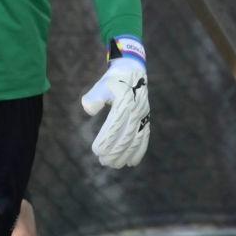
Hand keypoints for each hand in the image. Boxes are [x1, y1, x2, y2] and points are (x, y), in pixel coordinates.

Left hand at [82, 36, 149, 167]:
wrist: (133, 70)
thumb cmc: (113, 79)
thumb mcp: (102, 84)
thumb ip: (94, 96)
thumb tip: (89, 110)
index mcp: (125, 101)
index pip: (115, 125)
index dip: (107, 140)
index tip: (96, 151)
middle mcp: (136, 109)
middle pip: (126, 135)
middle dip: (115, 151)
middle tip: (103, 161)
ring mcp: (143, 115)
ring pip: (136, 139)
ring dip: (126, 154)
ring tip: (115, 165)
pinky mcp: (146, 118)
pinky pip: (145, 137)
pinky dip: (139, 150)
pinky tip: (132, 162)